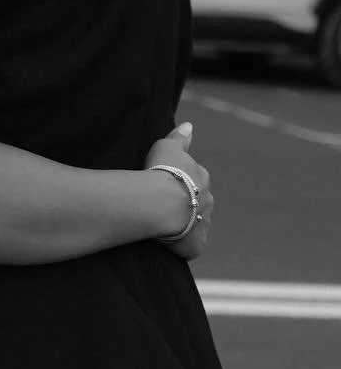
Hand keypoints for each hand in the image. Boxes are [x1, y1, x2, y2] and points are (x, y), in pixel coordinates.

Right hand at [145, 121, 213, 260]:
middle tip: (164, 205)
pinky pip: (192, 243)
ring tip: (165, 225)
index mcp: (202, 177)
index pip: (195, 179)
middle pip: (198, 201)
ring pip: (196, 222)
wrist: (161, 202)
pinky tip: (171, 243)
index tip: (166, 183)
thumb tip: (189, 125)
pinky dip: (185, 243)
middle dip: (187, 203)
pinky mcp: (197, 243)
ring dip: (186, 223)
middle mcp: (208, 199)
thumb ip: (179, 137)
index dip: (181, 181)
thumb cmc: (162, 172)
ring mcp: (204, 222)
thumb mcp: (167, 147)